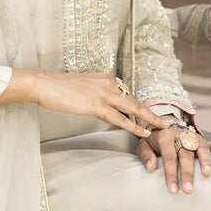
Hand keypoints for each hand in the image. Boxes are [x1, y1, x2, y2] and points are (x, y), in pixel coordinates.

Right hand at [0, 69, 162, 141]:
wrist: (44, 84)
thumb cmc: (58, 88)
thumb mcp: (82, 88)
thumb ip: (95, 96)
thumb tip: (101, 107)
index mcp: (106, 78)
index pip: (127, 94)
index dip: (139, 106)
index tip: (149, 114)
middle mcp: (109, 83)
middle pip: (135, 100)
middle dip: (151, 112)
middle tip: (166, 121)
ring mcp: (104, 94)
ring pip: (133, 108)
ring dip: (149, 119)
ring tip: (162, 128)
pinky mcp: (96, 105)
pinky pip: (120, 118)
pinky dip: (134, 125)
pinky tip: (143, 132)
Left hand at [136, 123, 210, 193]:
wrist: (164, 125)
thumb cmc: (153, 141)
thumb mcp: (144, 145)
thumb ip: (146, 156)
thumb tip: (151, 168)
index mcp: (165, 136)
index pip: (169, 157)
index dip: (171, 174)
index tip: (173, 190)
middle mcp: (181, 135)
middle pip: (186, 155)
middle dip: (187, 173)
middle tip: (188, 190)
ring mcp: (194, 137)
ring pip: (201, 148)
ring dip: (205, 161)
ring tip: (208, 174)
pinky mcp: (203, 139)